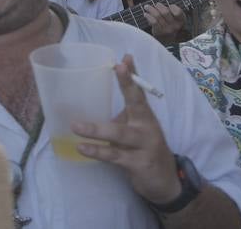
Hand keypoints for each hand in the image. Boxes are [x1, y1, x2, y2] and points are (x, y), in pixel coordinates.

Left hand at [72, 55, 180, 204]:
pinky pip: (115, 156)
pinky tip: (82, 148)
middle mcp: (147, 127)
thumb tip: (91, 97)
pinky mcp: (138, 164)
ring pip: (120, 133)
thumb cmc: (143, 149)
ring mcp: (145, 145)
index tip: (125, 57)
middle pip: (137, 103)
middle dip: (127, 84)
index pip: (139, 91)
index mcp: (145, 116)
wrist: (165, 182)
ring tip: (75, 126)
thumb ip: (121, 115)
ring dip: (96, 130)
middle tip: (118, 67)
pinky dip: (97, 151)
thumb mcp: (135, 129)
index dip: (132, 74)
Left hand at [144, 0, 185, 41]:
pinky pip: (153, 21)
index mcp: (182, 18)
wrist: (166, 38)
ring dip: (150, 9)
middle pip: (165, 12)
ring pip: (157, 16)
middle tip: (155, 4)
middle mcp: (176, 25)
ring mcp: (168, 30)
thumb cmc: (169, 20)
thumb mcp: (172, 9)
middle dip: (158, 6)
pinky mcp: (160, 32)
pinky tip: (146, 14)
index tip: (169, 5)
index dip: (173, 7)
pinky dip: (148, 16)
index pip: (178, 12)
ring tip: (147, 7)